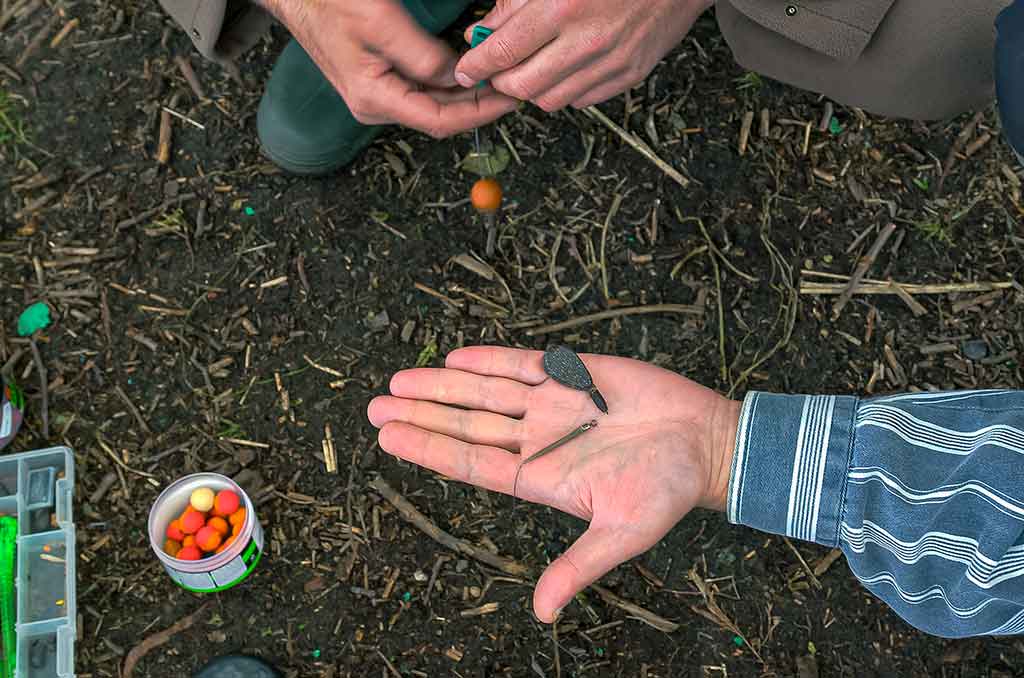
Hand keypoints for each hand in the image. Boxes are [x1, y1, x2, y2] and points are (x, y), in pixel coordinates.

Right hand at [258, 0, 518, 136]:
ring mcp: (376, 95)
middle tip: (513, 86)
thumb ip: (422, 55)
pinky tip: (469, 72)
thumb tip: (459, 76)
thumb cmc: (327, 2)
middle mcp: (376, 105)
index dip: (479, 113)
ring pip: (432, 104)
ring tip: (498, 80)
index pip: (439, 121)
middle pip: (439, 116)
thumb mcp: (379, 23)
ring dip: (465, 94)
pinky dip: (447, 83)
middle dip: (478, 104)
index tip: (508, 99)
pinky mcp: (378, 81)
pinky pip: (420, 90)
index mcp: (375, 99)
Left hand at [367, 346, 738, 621]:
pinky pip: (523, 362)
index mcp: (540, 477)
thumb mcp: (621, 535)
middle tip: (375, 406)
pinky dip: (490, 358)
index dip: (429, 449)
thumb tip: (543, 615)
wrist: (706, 443)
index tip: (388, 438)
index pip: (471, 462)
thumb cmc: (667, 492)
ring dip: (443, 384)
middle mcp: (538, 437)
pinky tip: (455, 358)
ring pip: (485, 391)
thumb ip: (577, 567)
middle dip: (422, 414)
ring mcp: (552, 403)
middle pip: (467, 424)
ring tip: (399, 380)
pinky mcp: (574, 372)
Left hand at [453, 0, 712, 110]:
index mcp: (561, 6)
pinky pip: (582, 99)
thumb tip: (483, 32)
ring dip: (532, 89)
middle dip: (501, 83)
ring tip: (529, 68)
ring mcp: (611, 62)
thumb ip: (515, 2)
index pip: (502, 52)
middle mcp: (586, 41)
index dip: (476, 66)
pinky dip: (564, 89)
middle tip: (495, 71)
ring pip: (550, 100)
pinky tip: (564, 68)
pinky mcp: (629, 75)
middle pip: (522, 87)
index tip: (465, 71)